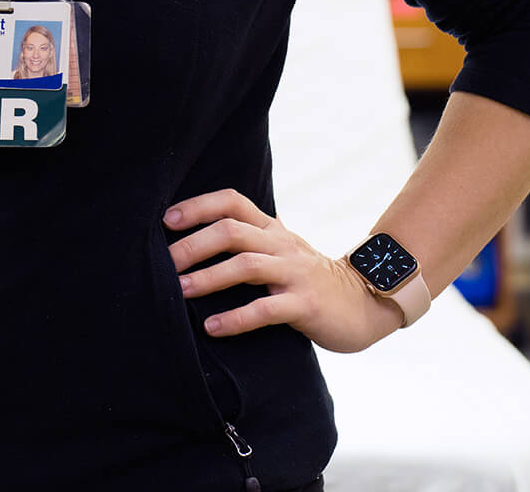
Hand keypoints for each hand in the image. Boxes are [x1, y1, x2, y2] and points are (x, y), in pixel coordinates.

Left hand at [167, 189, 404, 353]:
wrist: (365, 304)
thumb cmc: (308, 279)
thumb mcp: (280, 251)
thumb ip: (248, 242)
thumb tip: (190, 242)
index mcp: (272, 229)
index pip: (233, 201)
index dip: (198, 206)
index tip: (166, 220)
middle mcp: (282, 245)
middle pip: (232, 231)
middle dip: (193, 245)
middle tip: (163, 262)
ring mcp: (295, 274)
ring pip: (246, 265)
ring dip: (208, 278)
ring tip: (179, 291)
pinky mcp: (306, 304)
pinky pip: (266, 309)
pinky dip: (236, 318)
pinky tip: (211, 328)